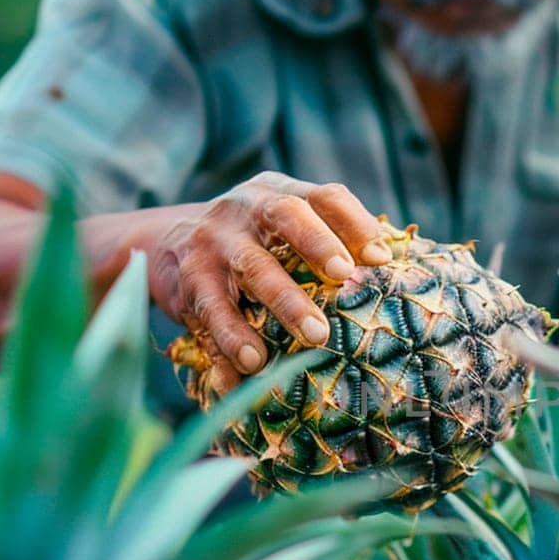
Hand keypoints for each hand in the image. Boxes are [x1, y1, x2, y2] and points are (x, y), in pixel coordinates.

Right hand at [149, 172, 389, 393]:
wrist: (164, 245)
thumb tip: (394, 268)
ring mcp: (213, 242)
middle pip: (285, 217)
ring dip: (285, 302)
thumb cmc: (254, 243)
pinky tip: (252, 366)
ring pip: (252, 267)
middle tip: (346, 277)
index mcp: (281, 193)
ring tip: (314, 336)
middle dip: (317, 245)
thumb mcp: (286, 228)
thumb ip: (333, 241)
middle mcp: (246, 209)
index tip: (380, 258)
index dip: (355, 223)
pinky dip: (231, 341)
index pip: (325, 196)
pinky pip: (211, 313)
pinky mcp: (188, 281)